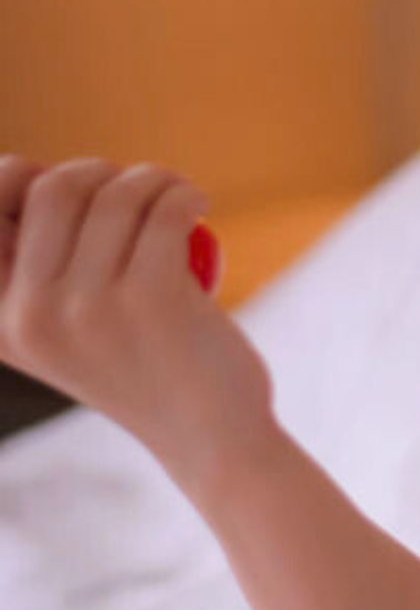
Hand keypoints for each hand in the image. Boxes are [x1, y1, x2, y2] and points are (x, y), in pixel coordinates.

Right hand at [0, 156, 274, 469]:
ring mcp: (89, 307)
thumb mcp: (63, 333)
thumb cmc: (143, 370)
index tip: (69, 187)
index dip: (20, 176)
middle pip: (54, 187)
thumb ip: (35, 273)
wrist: (209, 438)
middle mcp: (29, 314)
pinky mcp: (152, 298)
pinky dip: (183, 193)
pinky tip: (197, 203)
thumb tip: (29, 175)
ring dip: (154, 178)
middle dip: (99, 171)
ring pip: (116, 194)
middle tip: (137, 191)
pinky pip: (165, 211)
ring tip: (176, 194)